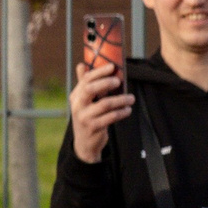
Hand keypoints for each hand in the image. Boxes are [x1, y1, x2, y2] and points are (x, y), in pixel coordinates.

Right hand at [67, 49, 133, 163]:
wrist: (85, 143)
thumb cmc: (88, 116)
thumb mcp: (83, 101)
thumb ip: (84, 84)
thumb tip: (81, 65)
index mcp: (75, 96)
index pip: (85, 80)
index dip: (99, 72)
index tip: (112, 66)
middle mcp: (78, 105)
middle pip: (91, 89)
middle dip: (106, 83)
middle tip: (119, 80)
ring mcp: (85, 117)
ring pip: (105, 104)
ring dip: (121, 100)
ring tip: (131, 98)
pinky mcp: (94, 127)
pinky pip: (111, 117)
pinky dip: (122, 112)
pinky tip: (128, 109)